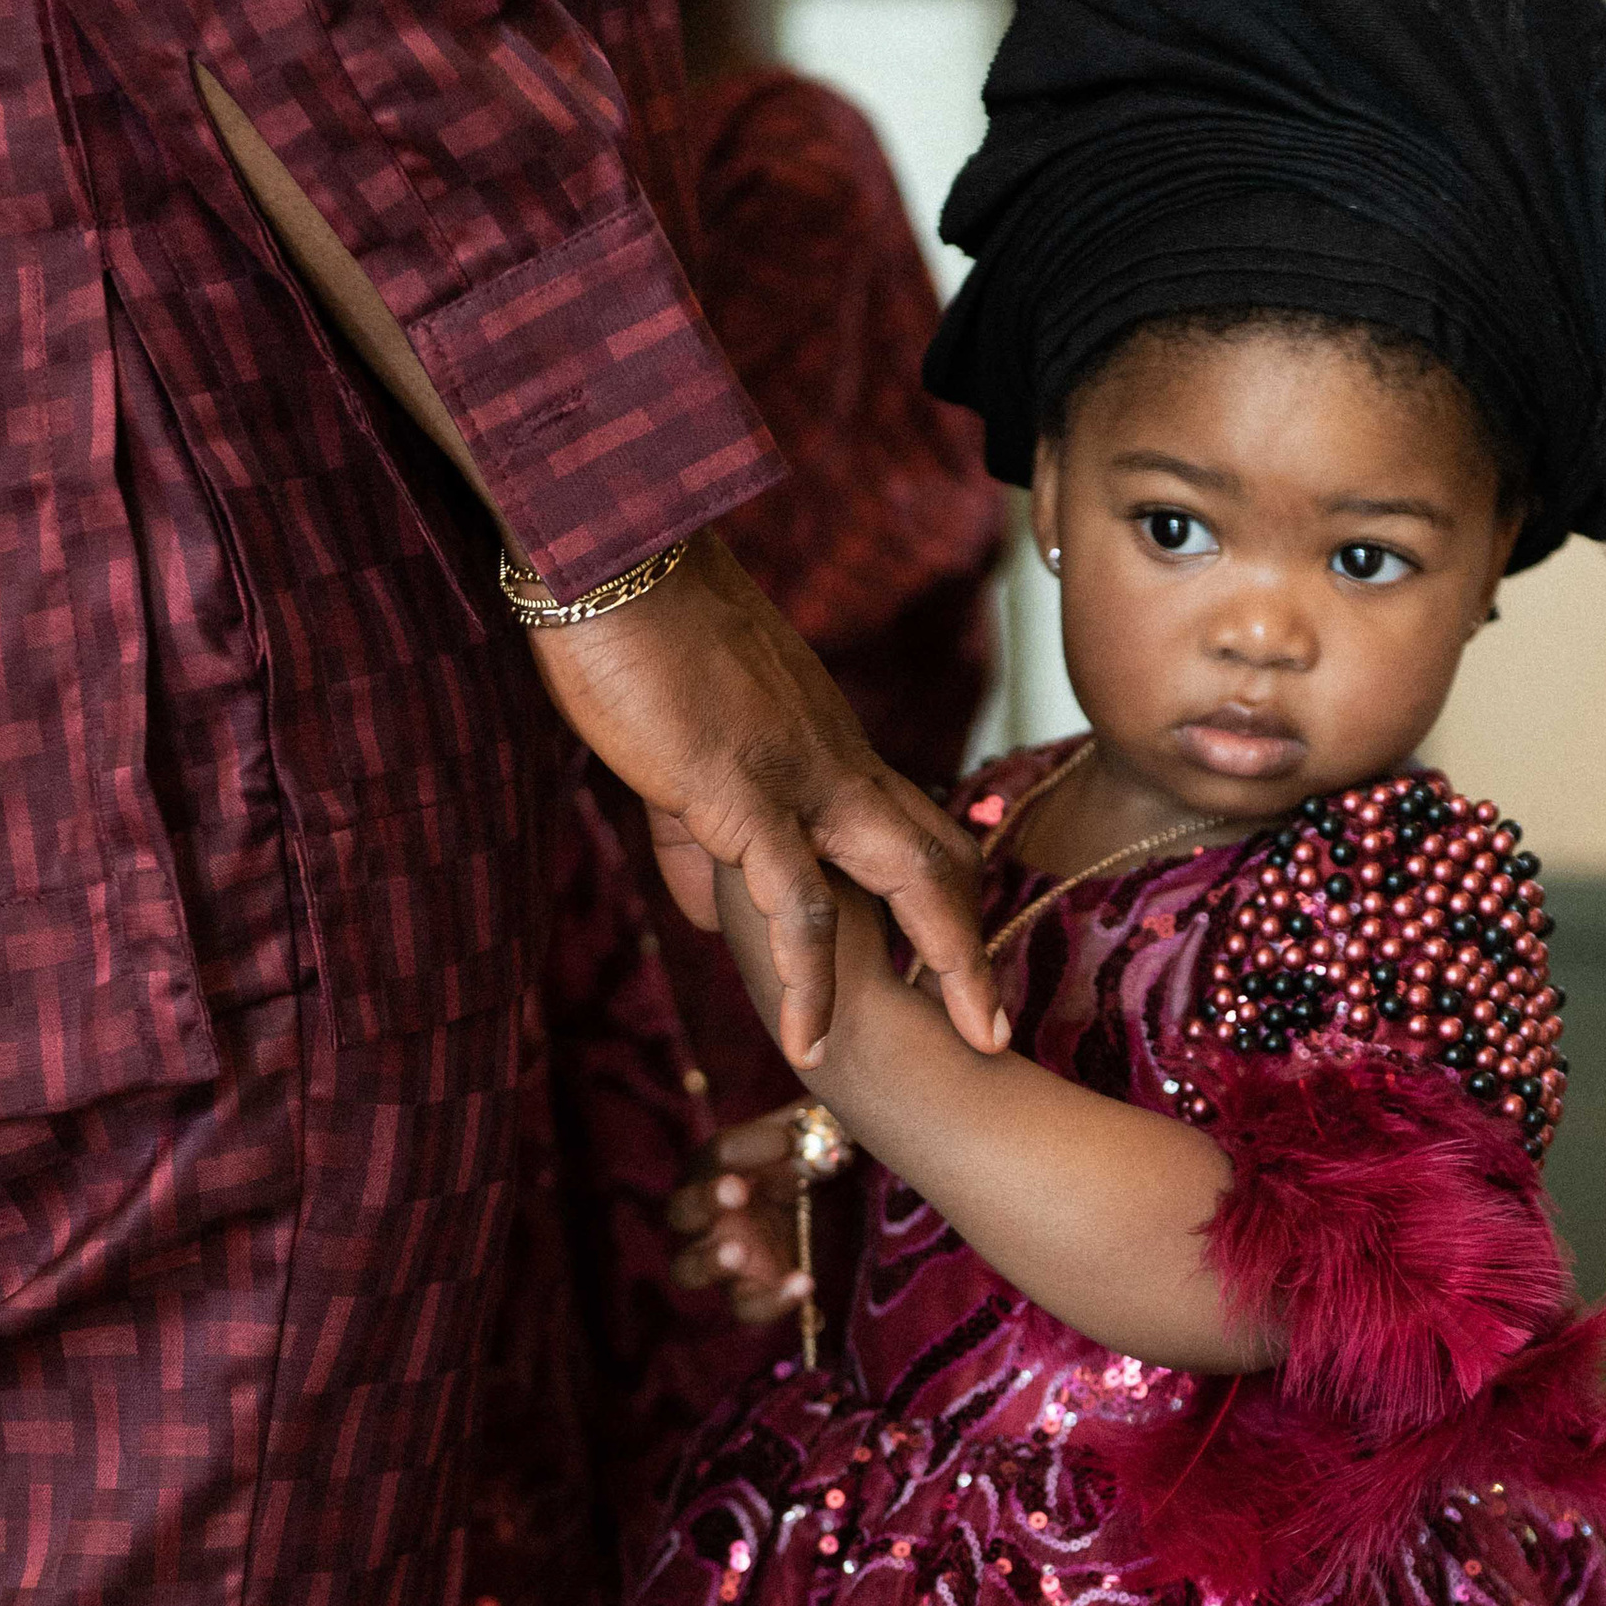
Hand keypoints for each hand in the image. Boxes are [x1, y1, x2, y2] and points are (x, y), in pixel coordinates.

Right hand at [526, 529, 1006, 1067]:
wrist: (608, 563)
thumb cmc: (632, 642)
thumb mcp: (675, 758)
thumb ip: (693, 841)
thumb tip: (706, 911)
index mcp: (826, 745)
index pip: (910, 824)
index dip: (940, 894)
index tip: (955, 960)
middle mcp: (837, 761)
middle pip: (941, 853)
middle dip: (975, 939)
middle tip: (997, 1019)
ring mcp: (802, 778)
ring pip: (911, 877)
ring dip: (951, 964)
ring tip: (977, 1038)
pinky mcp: (744, 797)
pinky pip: (796, 903)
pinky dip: (809, 979)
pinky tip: (807, 1042)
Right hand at [667, 1107, 811, 1328]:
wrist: (832, 1207)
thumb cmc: (812, 1158)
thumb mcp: (812, 1130)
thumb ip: (811, 1113)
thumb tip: (822, 1081)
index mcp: (715, 1168)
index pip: (715, 1155)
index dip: (745, 1147)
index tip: (787, 1141)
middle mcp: (705, 1216)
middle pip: (681, 1211)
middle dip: (703, 1200)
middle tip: (735, 1191)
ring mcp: (721, 1260)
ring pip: (688, 1270)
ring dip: (707, 1260)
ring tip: (735, 1252)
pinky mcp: (749, 1295)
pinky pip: (746, 1308)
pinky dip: (770, 1300)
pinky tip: (803, 1284)